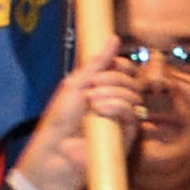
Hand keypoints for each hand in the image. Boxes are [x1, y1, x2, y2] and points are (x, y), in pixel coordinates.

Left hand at [11, 41, 139, 189]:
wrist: (56, 150)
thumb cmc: (60, 119)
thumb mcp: (76, 84)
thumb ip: (97, 62)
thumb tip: (114, 38)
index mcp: (104, 88)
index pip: (126, 71)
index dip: (121, 65)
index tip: (110, 64)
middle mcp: (115, 103)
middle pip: (131, 81)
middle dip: (113, 79)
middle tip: (92, 86)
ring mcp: (122, 121)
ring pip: (134, 97)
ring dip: (113, 93)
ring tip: (91, 100)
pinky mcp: (126, 137)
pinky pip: (133, 116)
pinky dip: (118, 107)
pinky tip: (101, 109)